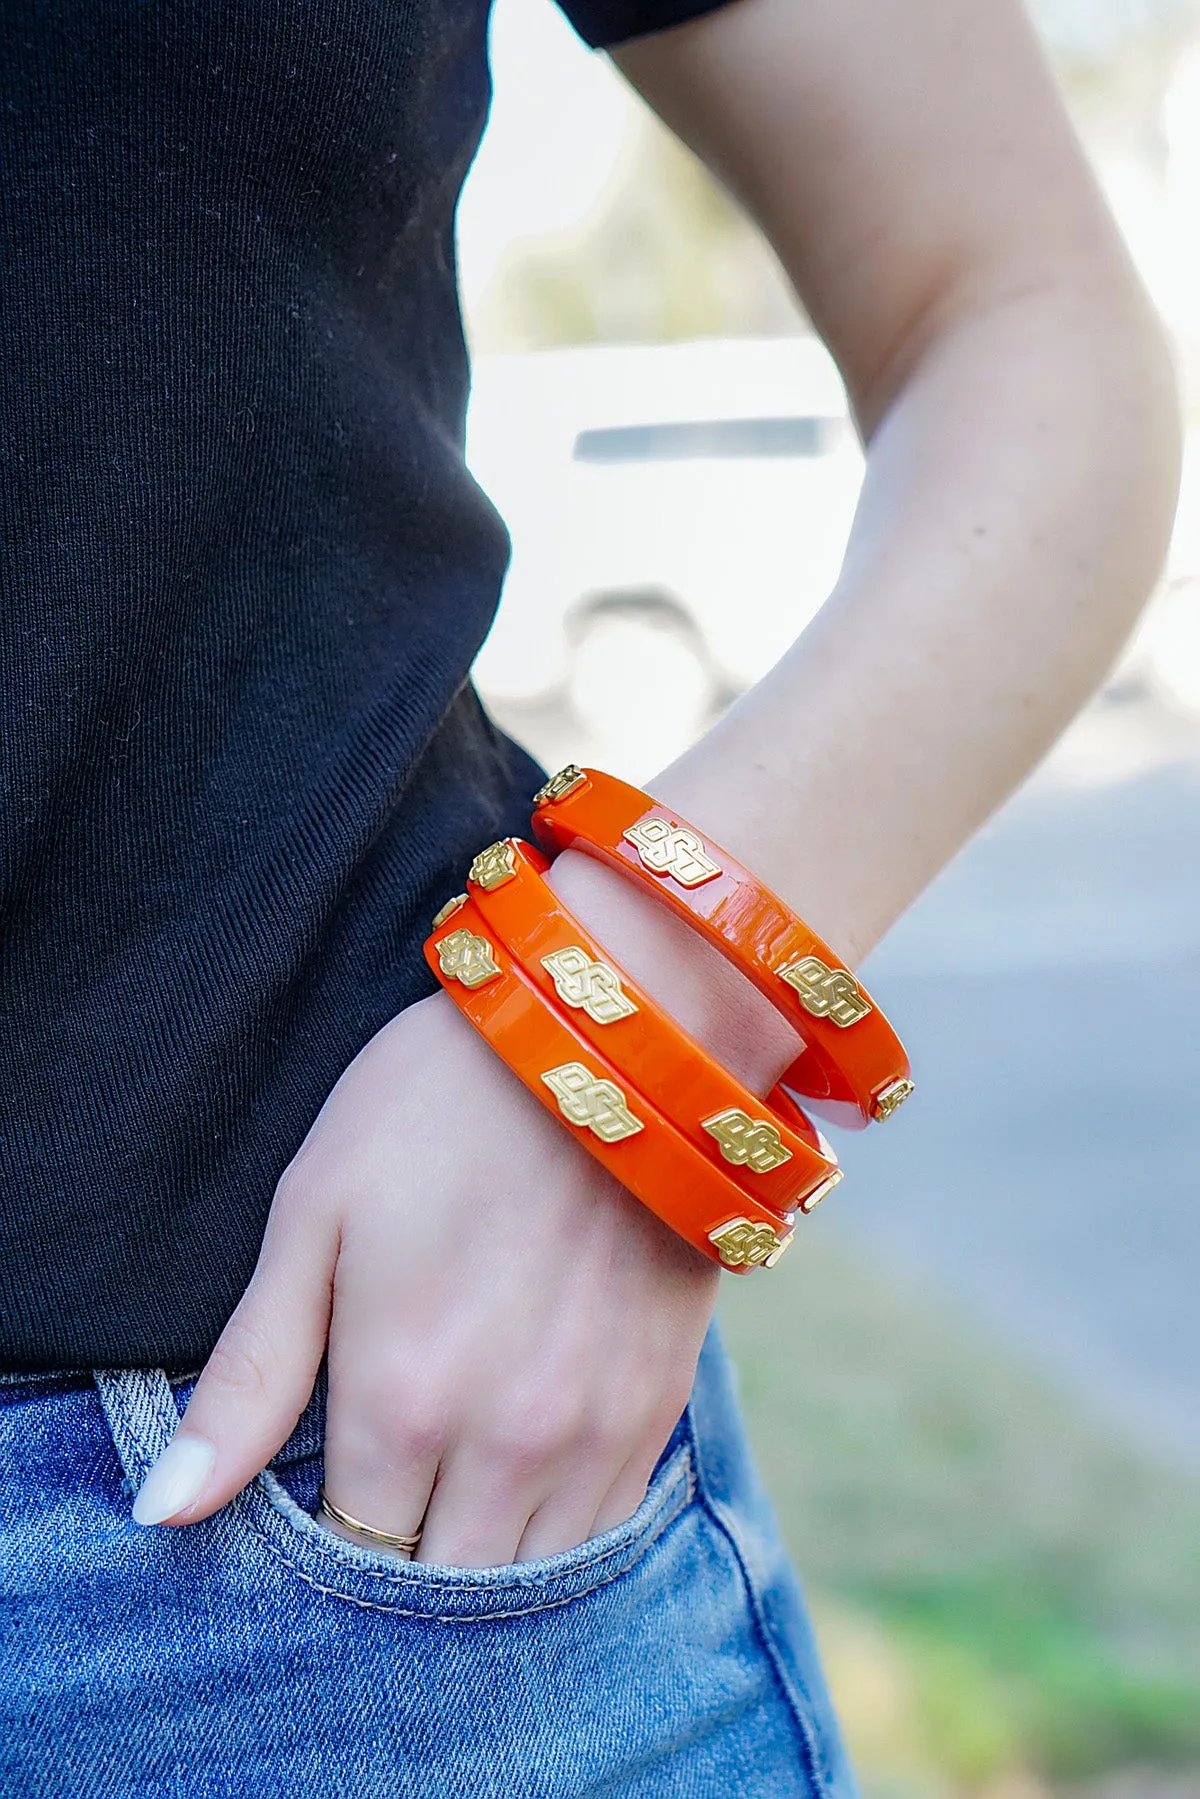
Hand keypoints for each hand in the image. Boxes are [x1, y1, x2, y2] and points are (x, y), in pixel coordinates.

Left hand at [132, 983, 720, 1563]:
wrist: (611, 1039)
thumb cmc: (437, 1109)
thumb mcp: (315, 1215)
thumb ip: (250, 1377)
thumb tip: (164, 1510)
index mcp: (400, 1401)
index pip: (351, 1555)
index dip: (327, 1540)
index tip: (325, 1492)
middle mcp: (506, 1443)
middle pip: (443, 1585)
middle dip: (407, 1559)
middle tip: (390, 1492)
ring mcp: (595, 1429)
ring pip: (532, 1573)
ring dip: (486, 1554)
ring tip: (458, 1487)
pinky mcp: (661, 1402)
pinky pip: (608, 1526)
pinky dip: (560, 1523)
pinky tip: (530, 1466)